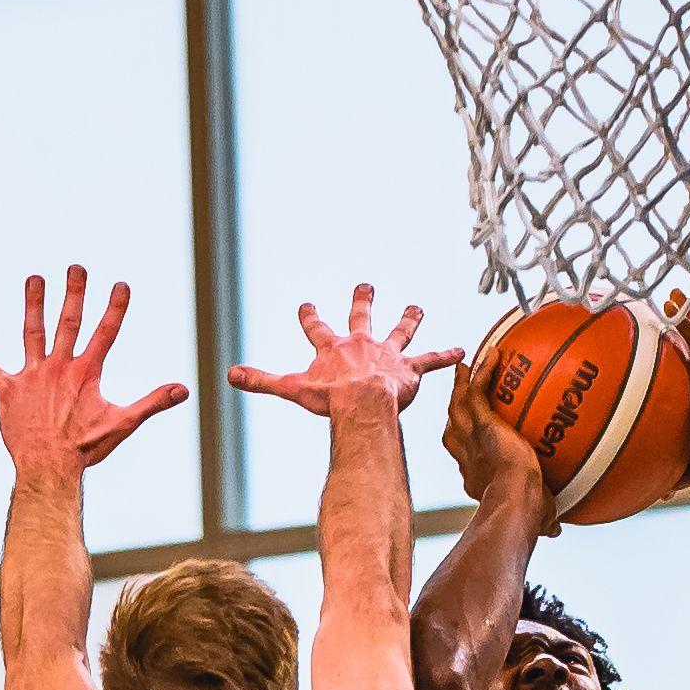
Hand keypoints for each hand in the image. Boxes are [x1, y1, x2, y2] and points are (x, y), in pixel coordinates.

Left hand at [0, 266, 187, 472]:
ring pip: (32, 333)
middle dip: (74, 292)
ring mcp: (32, 376)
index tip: (120, 284)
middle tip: (76, 266)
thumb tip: (183, 389)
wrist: (48, 468)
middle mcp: (58, 367)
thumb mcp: (123, 424)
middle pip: (68, 322)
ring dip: (33, 304)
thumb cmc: (85, 449)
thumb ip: (152, 402)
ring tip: (34, 278)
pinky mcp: (8, 391)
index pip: (106, 332)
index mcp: (85, 372)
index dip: (115, 308)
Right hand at [228, 281, 459, 421]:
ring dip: (408, 319)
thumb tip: (229, 375)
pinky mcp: (408, 370)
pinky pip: (429, 361)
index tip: (307, 305)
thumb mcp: (290, 389)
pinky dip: (444, 357)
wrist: (361, 403)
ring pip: (399, 332)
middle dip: (362, 301)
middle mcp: (361, 345)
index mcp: (333, 350)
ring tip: (416, 308)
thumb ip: (261, 381)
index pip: (317, 329)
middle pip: (361, 318)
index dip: (311, 317)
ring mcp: (386, 355)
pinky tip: (461, 351)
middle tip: (365, 286)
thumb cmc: (327, 400)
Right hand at [441, 363, 556, 521]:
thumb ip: (545, 519)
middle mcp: (468, 456)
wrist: (514, 502)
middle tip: (458, 393)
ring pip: (458, 406)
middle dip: (454, 410)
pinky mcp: (482, 424)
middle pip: (453, 429)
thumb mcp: (535, 517)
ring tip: (464, 368)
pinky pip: (478, 391)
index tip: (471, 439)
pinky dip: (482, 372)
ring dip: (461, 385)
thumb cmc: (524, 515)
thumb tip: (557, 531)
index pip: (466, 458)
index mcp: (476, 477)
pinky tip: (492, 354)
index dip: (466, 448)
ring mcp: (472, 438)